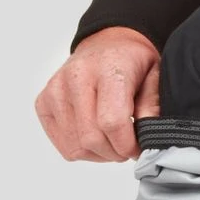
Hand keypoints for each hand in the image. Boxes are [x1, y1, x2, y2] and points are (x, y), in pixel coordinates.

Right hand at [35, 27, 159, 161]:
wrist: (107, 45)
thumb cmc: (132, 64)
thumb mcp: (155, 78)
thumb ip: (152, 108)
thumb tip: (147, 138)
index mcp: (107, 69)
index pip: (111, 122)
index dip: (127, 146)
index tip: (138, 148)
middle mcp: (76, 77)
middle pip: (91, 138)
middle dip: (115, 153)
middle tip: (126, 146)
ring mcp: (55, 90)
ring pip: (76, 147)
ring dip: (99, 154)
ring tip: (112, 140)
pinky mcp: (43, 102)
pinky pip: (64, 146)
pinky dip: (83, 150)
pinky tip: (95, 136)